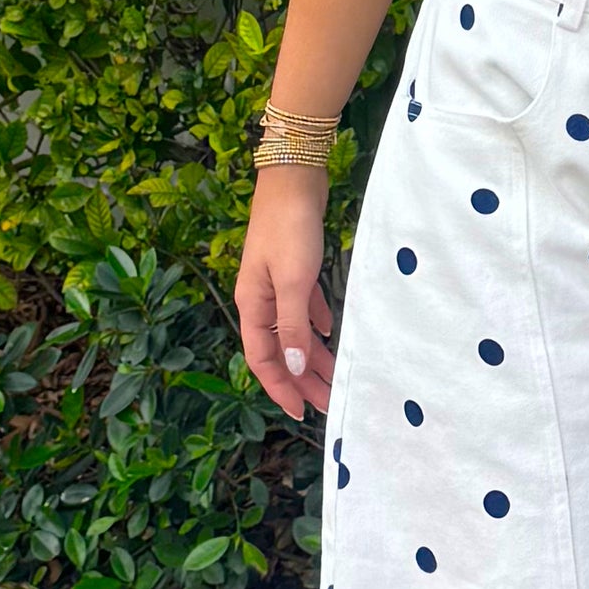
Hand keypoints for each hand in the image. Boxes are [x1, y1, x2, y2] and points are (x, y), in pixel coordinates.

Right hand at [236, 169, 337, 417]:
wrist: (294, 176)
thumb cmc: (290, 226)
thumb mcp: (294, 280)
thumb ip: (294, 325)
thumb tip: (295, 368)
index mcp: (253, 305)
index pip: (263, 360)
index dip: (282, 389)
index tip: (303, 412)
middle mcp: (261, 299)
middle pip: (281, 351)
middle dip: (304, 380)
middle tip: (329, 404)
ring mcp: (276, 283)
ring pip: (295, 331)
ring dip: (314, 356)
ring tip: (336, 377)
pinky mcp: (294, 268)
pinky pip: (304, 306)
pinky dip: (316, 322)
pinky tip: (331, 331)